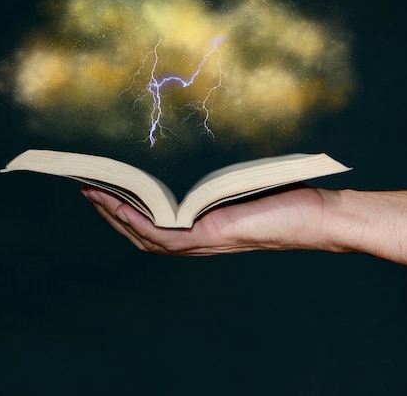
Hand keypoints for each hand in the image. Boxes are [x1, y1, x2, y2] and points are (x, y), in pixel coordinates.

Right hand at [81, 185, 339, 254]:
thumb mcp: (243, 188)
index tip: (105, 189)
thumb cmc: (288, 200)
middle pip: (142, 234)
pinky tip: (120, 204)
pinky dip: (137, 220)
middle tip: (87, 188)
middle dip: (111, 213)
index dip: (126, 212)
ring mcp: (202, 242)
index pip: (155, 226)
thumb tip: (206, 165)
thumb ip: (220, 185)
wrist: (319, 217)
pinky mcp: (211, 236)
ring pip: (146, 236)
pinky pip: (164, 234)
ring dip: (116, 215)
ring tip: (92, 192)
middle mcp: (197, 242)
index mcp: (203, 230)